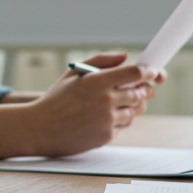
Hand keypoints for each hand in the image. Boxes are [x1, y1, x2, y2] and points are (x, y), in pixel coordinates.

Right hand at [0, 53, 163, 158]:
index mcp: (98, 81)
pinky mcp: (107, 136)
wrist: (40, 128)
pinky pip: (124, 125)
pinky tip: (103, 117)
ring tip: (114, 103)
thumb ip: (101, 61)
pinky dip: (119, 120)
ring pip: (135, 111)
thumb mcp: (74, 73)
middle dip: (143, 89)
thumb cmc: (56, 99)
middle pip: (141, 93)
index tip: (153, 72)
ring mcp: (107, 120)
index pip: (136, 73)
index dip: (149, 71)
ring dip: (132, 106)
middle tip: (138, 88)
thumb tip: (125, 56)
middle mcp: (106, 100)